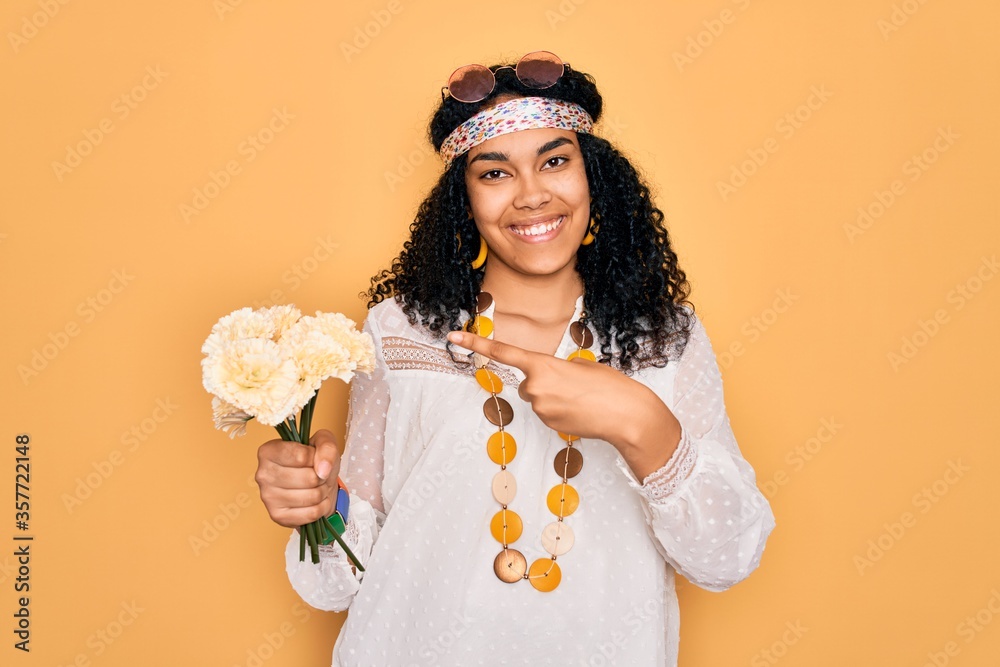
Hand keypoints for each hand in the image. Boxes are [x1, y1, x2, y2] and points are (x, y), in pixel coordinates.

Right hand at [254, 428, 341, 527]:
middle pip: (309, 478)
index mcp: (268, 451)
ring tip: (316, 486)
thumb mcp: (323, 442)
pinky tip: (314, 500)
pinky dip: (321, 507)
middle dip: (321, 477)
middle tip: (318, 474)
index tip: (313, 458)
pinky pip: (312, 513)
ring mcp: (268, 497)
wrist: (314, 483)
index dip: (316, 458)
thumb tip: (322, 470)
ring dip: (323, 491)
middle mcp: (263, 474)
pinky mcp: (277, 516)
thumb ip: (326, 448)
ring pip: (312, 496)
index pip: (301, 456)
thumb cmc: (314, 460)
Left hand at [447, 330, 682, 478]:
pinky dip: (559, 410)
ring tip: (580, 399)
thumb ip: (555, 369)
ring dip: (553, 396)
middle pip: (527, 382)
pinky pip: (546, 412)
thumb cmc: (608, 385)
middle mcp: (535, 388)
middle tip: (573, 384)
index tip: (454, 337)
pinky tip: (579, 411)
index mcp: (543, 366)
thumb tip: (544, 381)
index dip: (476, 344)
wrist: (625, 415)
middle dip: (544, 381)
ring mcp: (540, 409)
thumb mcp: (580, 366)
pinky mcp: (548, 425)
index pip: (503, 352)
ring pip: (537, 398)